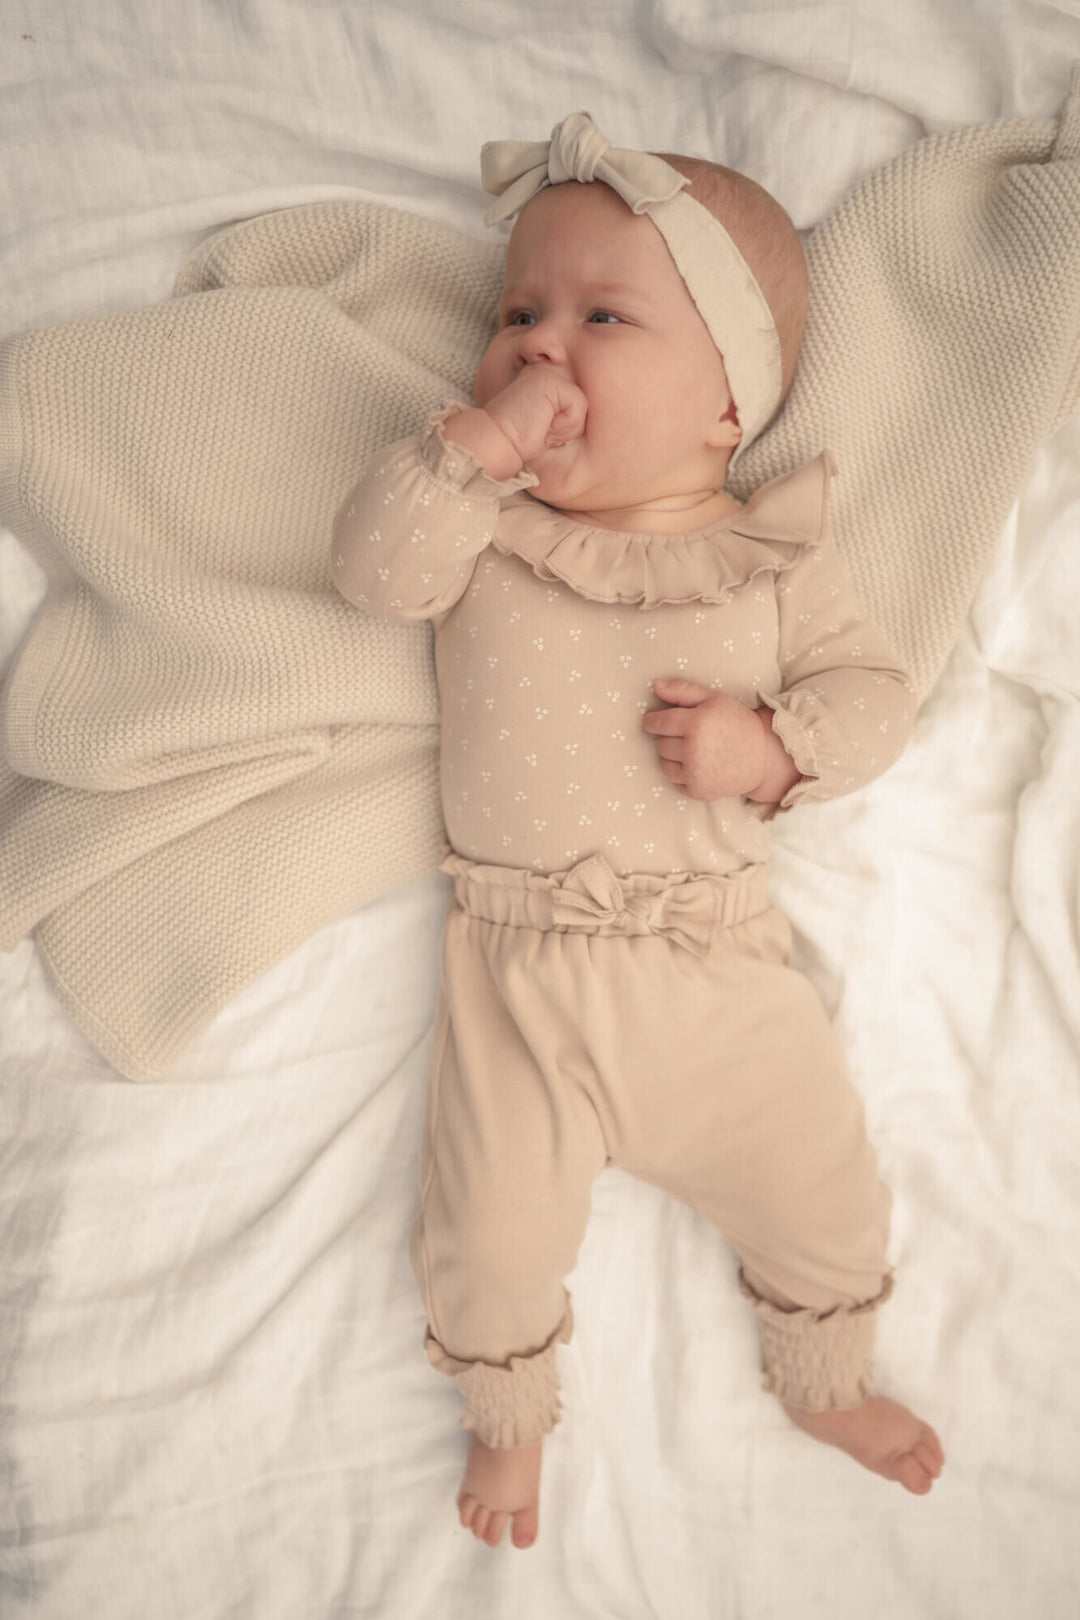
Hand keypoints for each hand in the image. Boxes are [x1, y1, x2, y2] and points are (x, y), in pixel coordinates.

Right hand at [484, 366, 587, 465]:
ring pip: (582, 407)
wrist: (498, 440)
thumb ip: (568, 410)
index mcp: (551, 374)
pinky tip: (542, 424)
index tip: (542, 426)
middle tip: (541, 427)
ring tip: (541, 425)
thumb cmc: (522, 436)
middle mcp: (552, 366)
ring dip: (565, 428)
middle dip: (568, 425)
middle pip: (584, 404)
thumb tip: (599, 417)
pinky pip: (578, 408)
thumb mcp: (551, 420)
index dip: (567, 424)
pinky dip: (563, 426)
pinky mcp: (554, 381)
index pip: (580, 402)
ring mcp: (552, 370)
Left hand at [642, 678, 766, 799]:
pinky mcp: (698, 791)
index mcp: (695, 723)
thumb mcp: (713, 699)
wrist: (764, 755)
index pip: (657, 723)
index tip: (655, 721)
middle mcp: (693, 749)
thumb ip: (682, 691)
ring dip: (674, 758)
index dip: (652, 721)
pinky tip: (701, 766)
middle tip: (692, 735)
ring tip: (696, 751)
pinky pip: (676, 782)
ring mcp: (696, 773)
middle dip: (671, 739)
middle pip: (661, 744)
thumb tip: (655, 685)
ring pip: (665, 765)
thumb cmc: (736, 722)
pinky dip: (684, 775)